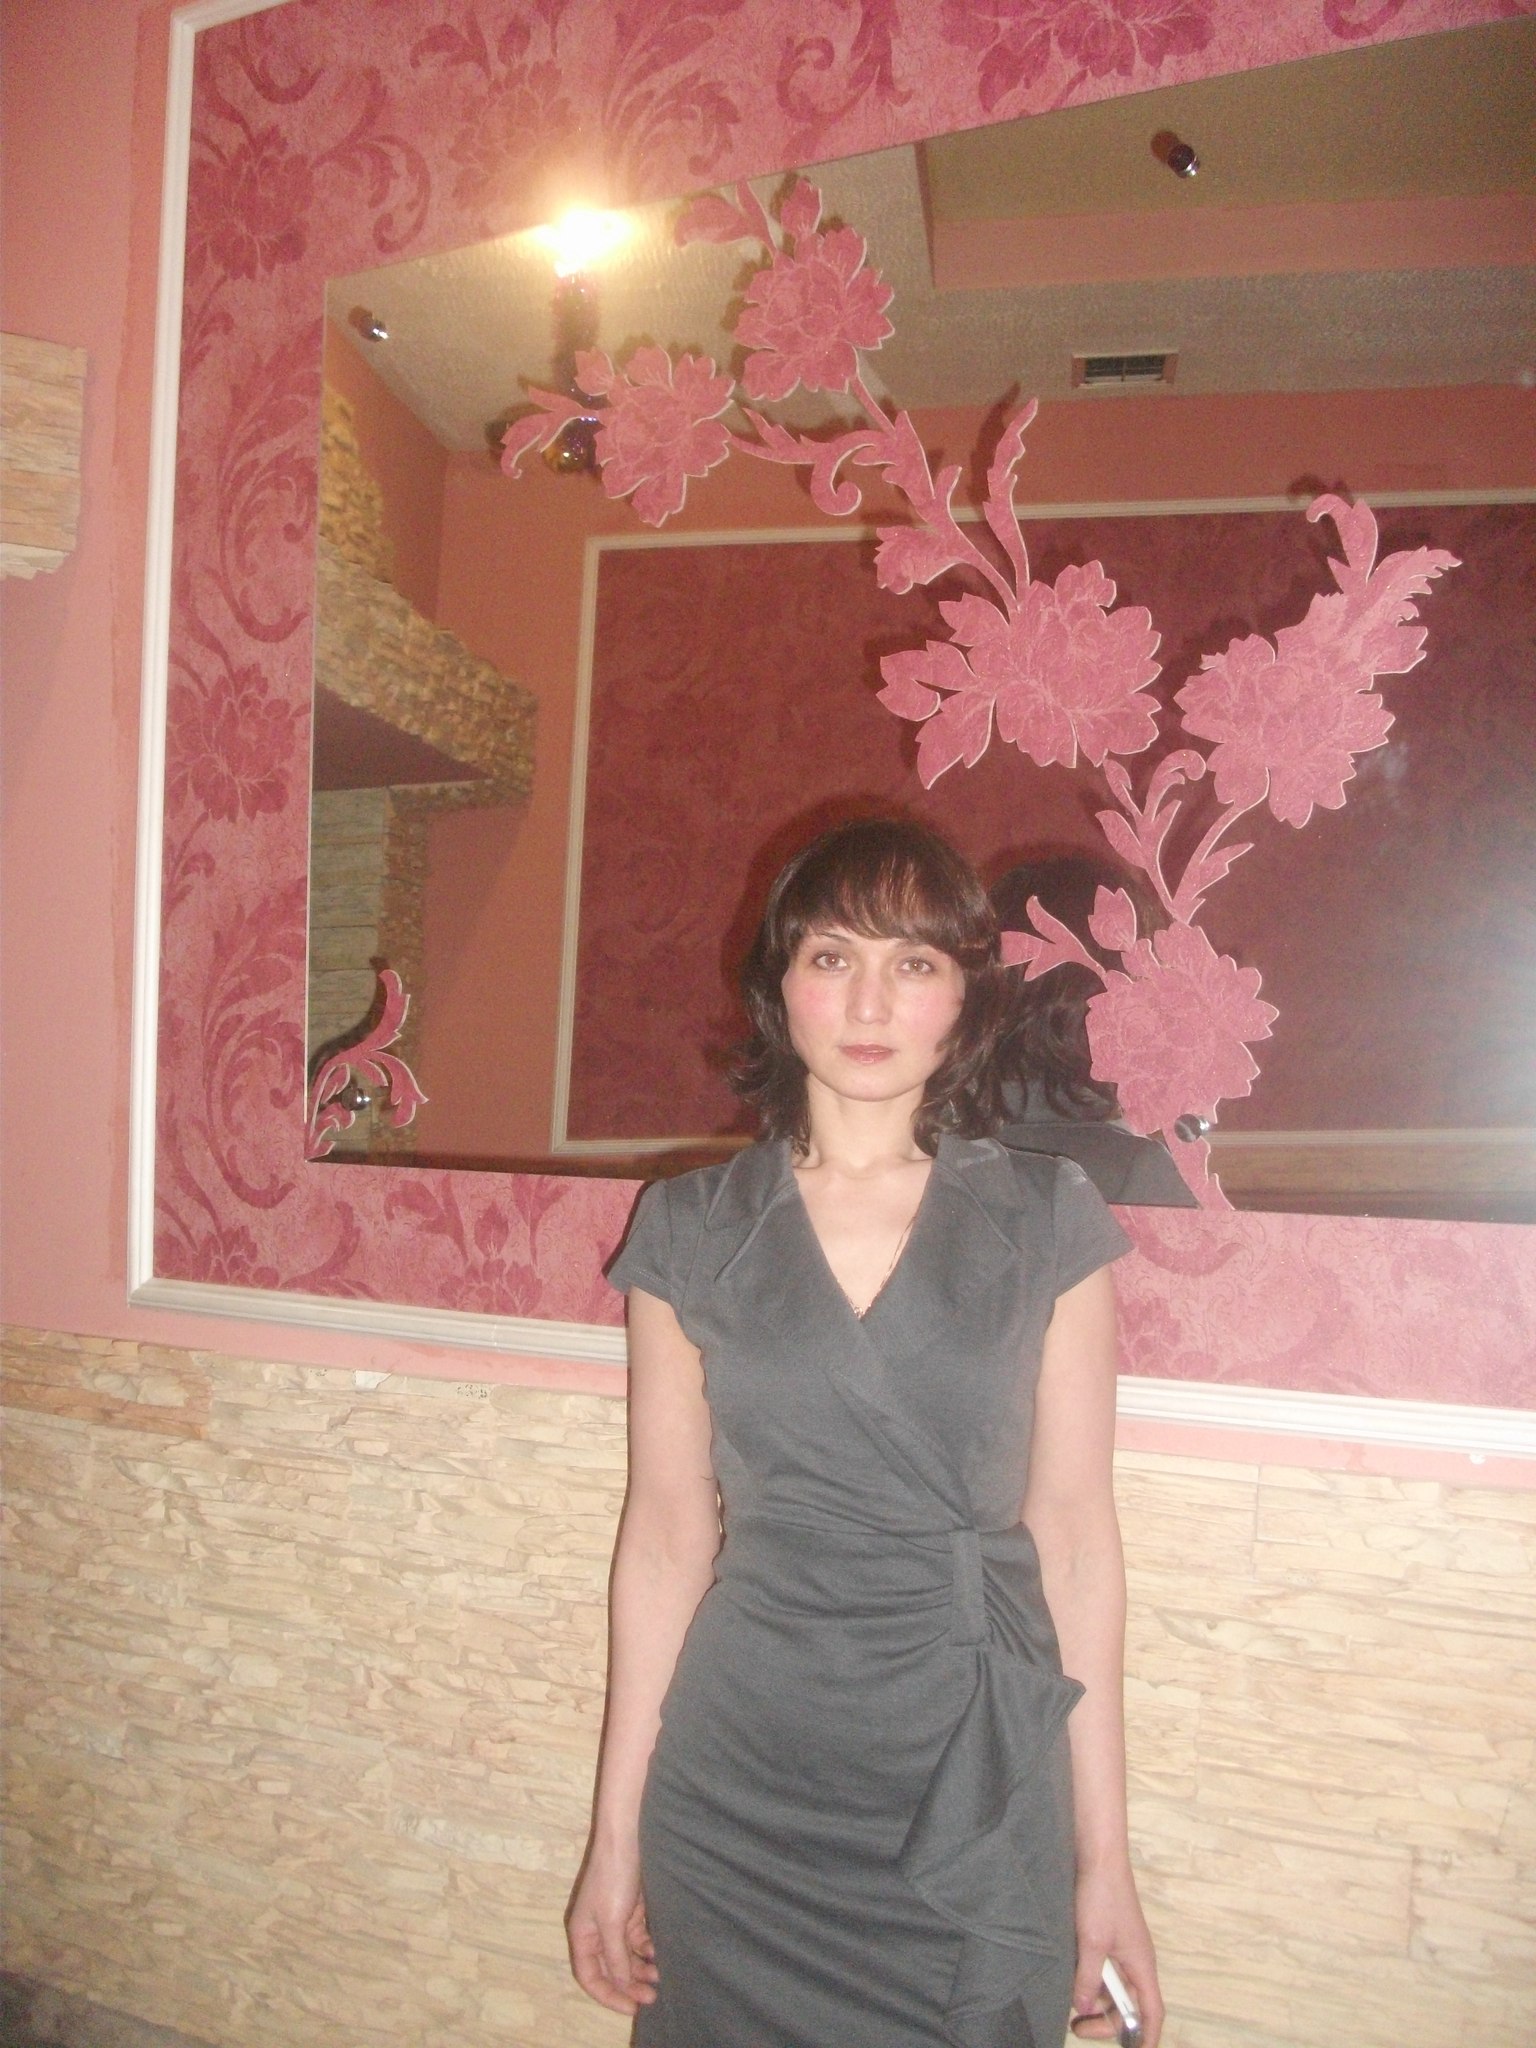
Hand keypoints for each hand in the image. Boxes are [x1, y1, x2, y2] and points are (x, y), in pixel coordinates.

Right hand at [567, 1846, 659, 2015]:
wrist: (627, 1838)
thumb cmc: (612, 1878)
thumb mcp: (612, 1922)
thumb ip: (615, 1956)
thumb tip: (622, 1984)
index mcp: (582, 1934)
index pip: (590, 1976)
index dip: (608, 1995)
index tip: (631, 2007)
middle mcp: (596, 1931)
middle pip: (610, 1969)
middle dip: (629, 1985)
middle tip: (652, 1997)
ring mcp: (614, 1921)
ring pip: (626, 1956)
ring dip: (641, 1969)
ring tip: (660, 1977)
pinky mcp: (630, 1910)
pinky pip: (637, 1940)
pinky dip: (647, 1950)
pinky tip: (659, 1954)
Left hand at [1069, 1857, 1162, 2045]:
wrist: (1097, 1855)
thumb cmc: (1101, 1896)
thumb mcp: (1092, 1942)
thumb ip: (1088, 1979)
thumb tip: (1084, 2009)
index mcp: (1141, 1965)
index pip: (1152, 2012)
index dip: (1146, 2036)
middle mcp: (1135, 1961)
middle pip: (1129, 2005)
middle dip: (1107, 2022)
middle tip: (1077, 2027)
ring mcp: (1121, 1949)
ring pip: (1113, 1988)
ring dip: (1095, 2000)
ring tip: (1070, 2004)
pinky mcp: (1107, 1938)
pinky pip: (1102, 1970)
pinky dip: (1089, 1980)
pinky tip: (1071, 1979)